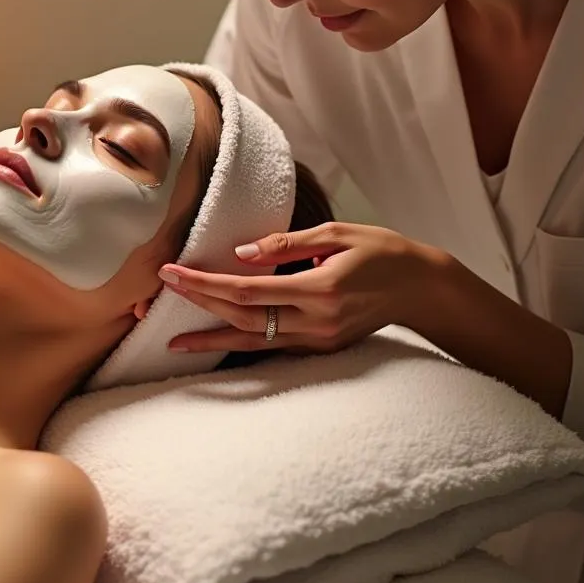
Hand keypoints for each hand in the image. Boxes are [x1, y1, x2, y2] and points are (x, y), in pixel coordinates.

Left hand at [160, 222, 445, 353]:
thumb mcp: (338, 234)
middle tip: (159, 295)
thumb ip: (286, 244)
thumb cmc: (382, 252)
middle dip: (198, 306)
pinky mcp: (322, 348)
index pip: (247, 290)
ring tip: (174, 342)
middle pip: (243, 319)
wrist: (423, 289)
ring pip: (254, 342)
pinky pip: (273, 348)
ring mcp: (320, 340)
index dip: (205, 283)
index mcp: (319, 289)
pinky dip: (241, 344)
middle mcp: (316, 322)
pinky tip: (216, 341)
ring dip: (212, 339)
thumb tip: (240, 253)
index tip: (171, 272)